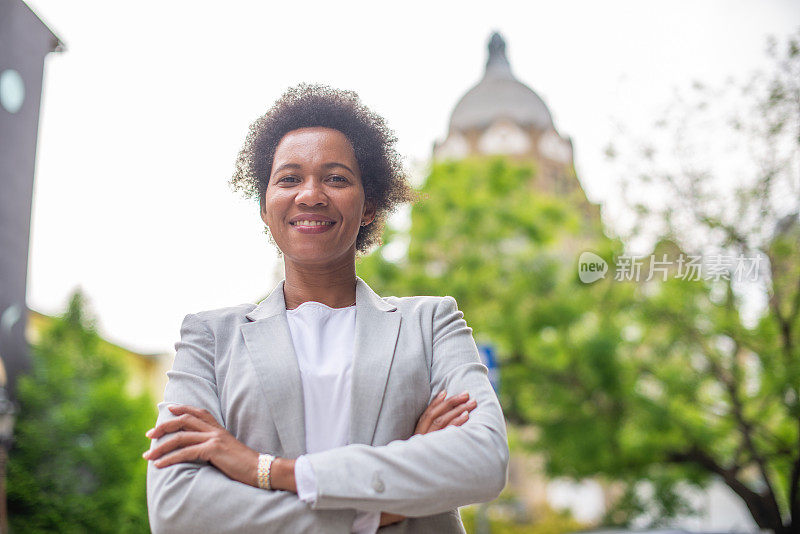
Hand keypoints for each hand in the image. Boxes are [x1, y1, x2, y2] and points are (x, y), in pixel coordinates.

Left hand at [143, 405, 259, 486]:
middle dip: (164, 426)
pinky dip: (169, 459)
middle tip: (150, 434)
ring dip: (161, 447)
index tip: (169, 409)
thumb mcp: (228, 452)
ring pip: (181, 437)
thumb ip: (214, 448)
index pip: (199, 412)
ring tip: (148, 456)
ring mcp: (214, 439)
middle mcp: (215, 431)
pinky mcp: (213, 450)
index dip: (183, 408)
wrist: (260, 469)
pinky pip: (186, 453)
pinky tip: (159, 465)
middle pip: (185, 420)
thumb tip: (199, 453)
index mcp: (219, 430)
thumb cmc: (245, 465)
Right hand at [376, 391, 476, 525]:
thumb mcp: (417, 452)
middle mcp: (421, 438)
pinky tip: (466, 417)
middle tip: (467, 394)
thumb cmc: (416, 470)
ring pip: (443, 422)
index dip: (436, 402)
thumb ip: (426, 441)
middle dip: (453, 403)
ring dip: (458, 410)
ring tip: (471, 403)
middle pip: (437, 415)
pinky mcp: (435, 452)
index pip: (426, 414)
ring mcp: (428, 444)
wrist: (405, 487)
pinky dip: (457, 423)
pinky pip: (447, 434)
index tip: (446, 391)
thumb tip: (441, 430)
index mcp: (416, 436)